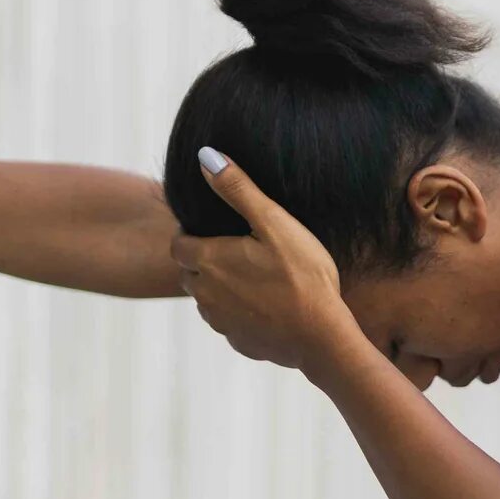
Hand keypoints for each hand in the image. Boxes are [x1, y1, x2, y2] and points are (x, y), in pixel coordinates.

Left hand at [170, 150, 354, 374]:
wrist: (322, 337)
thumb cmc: (302, 276)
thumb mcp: (274, 222)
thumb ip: (237, 189)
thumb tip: (206, 156)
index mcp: (209, 261)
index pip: (177, 245)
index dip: (189, 236)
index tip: (211, 231)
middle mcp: (205, 294)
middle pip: (189, 272)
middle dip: (203, 261)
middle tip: (235, 250)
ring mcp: (220, 322)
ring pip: (207, 299)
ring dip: (220, 288)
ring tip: (254, 277)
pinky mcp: (238, 341)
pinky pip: (229, 322)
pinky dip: (239, 312)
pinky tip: (267, 305)